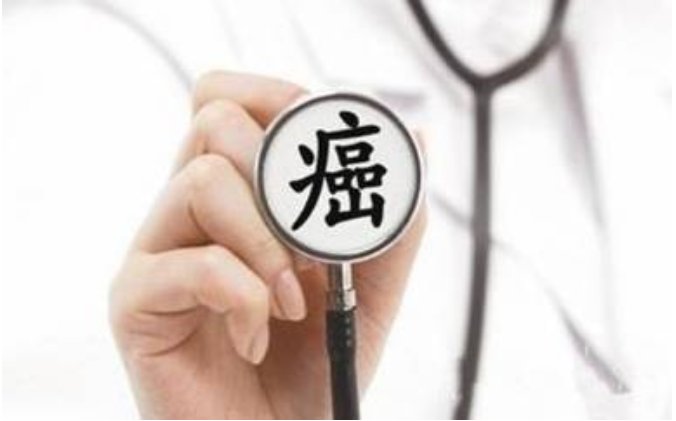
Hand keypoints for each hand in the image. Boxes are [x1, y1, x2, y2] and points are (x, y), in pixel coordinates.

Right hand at [110, 71, 426, 418]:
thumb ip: (390, 220)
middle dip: (279, 171)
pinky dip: (244, 299)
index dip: (277, 97)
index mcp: (237, 194)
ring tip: (292, 300)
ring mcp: (158, 250)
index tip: (324, 138)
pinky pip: (189, 265)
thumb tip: (413, 138)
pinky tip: (255, 337)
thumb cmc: (310, 364)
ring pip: (202, 181)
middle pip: (212, 118)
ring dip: (268, 243)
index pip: (231, 101)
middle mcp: (190, 210)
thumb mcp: (369, 287)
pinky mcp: (135, 300)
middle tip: (309, 239)